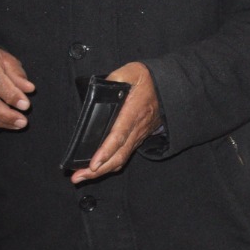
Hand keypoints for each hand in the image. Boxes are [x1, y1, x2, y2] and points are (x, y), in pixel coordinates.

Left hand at [68, 62, 160, 184]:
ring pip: (122, 158)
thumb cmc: (150, 79)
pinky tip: (98, 169)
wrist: (170, 87)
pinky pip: (125, 154)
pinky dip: (111, 165)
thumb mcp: (132, 71)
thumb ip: (115, 78)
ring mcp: (138, 135)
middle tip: (78, 177)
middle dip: (98, 170)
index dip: (106, 151)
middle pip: (119, 154)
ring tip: (82, 177)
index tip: (93, 163)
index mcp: (134, 111)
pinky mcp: (138, 137)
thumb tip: (99, 87)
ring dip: (102, 170)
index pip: (119, 135)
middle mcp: (137, 127)